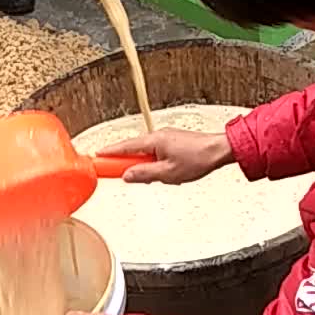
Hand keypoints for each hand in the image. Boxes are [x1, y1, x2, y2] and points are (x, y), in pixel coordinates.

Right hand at [101, 129, 232, 184]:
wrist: (220, 151)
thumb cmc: (199, 158)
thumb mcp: (168, 174)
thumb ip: (145, 175)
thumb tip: (128, 176)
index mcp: (153, 141)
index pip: (124, 147)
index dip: (108, 154)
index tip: (95, 158)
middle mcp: (158, 136)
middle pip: (133, 150)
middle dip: (129, 164)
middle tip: (124, 175)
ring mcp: (166, 138)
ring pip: (146, 154)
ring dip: (146, 167)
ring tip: (161, 178)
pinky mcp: (173, 142)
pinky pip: (156, 153)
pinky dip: (155, 164)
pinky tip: (166, 174)